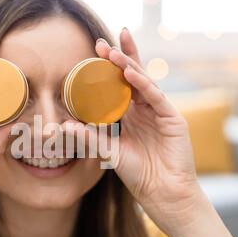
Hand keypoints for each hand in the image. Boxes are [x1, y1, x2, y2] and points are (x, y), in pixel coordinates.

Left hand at [95, 29, 204, 232]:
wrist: (162, 193)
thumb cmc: (137, 173)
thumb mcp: (108, 152)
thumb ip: (90, 138)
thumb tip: (64, 126)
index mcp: (130, 114)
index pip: (118, 85)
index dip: (107, 68)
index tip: (92, 53)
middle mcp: (145, 109)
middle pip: (132, 76)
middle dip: (118, 57)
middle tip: (101, 43)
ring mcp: (159, 111)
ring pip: (144, 81)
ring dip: (128, 65)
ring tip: (112, 52)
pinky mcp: (173, 118)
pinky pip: (156, 97)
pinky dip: (143, 84)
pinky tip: (130, 73)